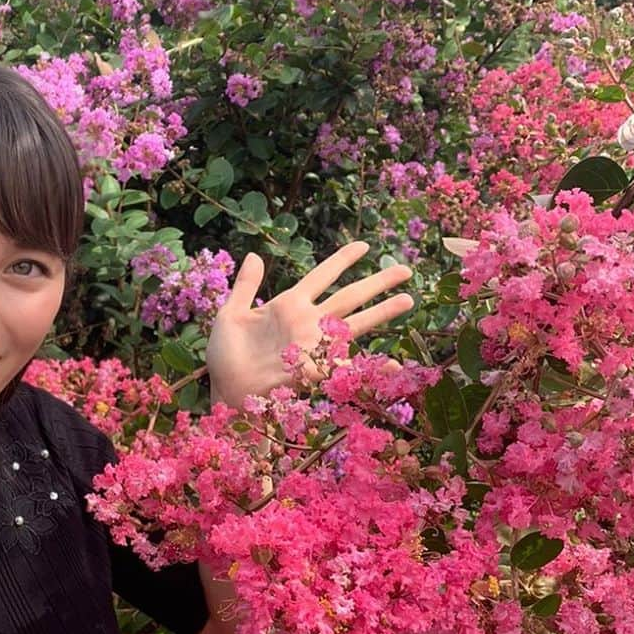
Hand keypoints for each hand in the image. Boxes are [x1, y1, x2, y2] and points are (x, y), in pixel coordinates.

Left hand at [206, 241, 414, 408]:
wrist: (224, 388)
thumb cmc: (225, 354)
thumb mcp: (230, 314)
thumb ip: (245, 286)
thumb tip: (255, 255)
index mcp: (288, 305)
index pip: (321, 276)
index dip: (342, 260)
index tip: (364, 245)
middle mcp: (308, 323)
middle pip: (349, 296)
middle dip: (378, 283)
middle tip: (406, 270)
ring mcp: (314, 345)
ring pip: (355, 324)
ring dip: (382, 313)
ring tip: (409, 299)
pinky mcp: (315, 370)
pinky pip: (347, 368)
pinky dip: (371, 368)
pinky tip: (394, 365)